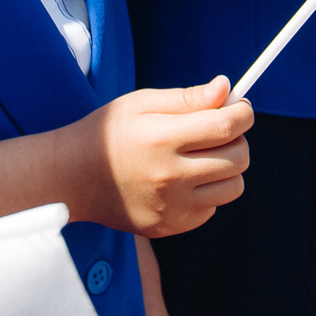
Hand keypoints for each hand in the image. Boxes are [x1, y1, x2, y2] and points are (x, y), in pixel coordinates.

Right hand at [60, 78, 251, 236]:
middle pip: (238, 158)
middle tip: (218, 130)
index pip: (227, 127)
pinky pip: (212, 208)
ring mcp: (172, 207)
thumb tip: (226, 89)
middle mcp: (170, 177)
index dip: (243, 112)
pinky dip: (207, 191)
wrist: (73, 178)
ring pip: (233, 187)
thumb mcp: (142, 103)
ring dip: (228, 168)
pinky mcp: (171, 227)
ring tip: (203, 156)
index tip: (240, 107)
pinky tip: (184, 180)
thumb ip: (188, 98)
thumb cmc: (108, 133)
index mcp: (163, 140)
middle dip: (238, 138)